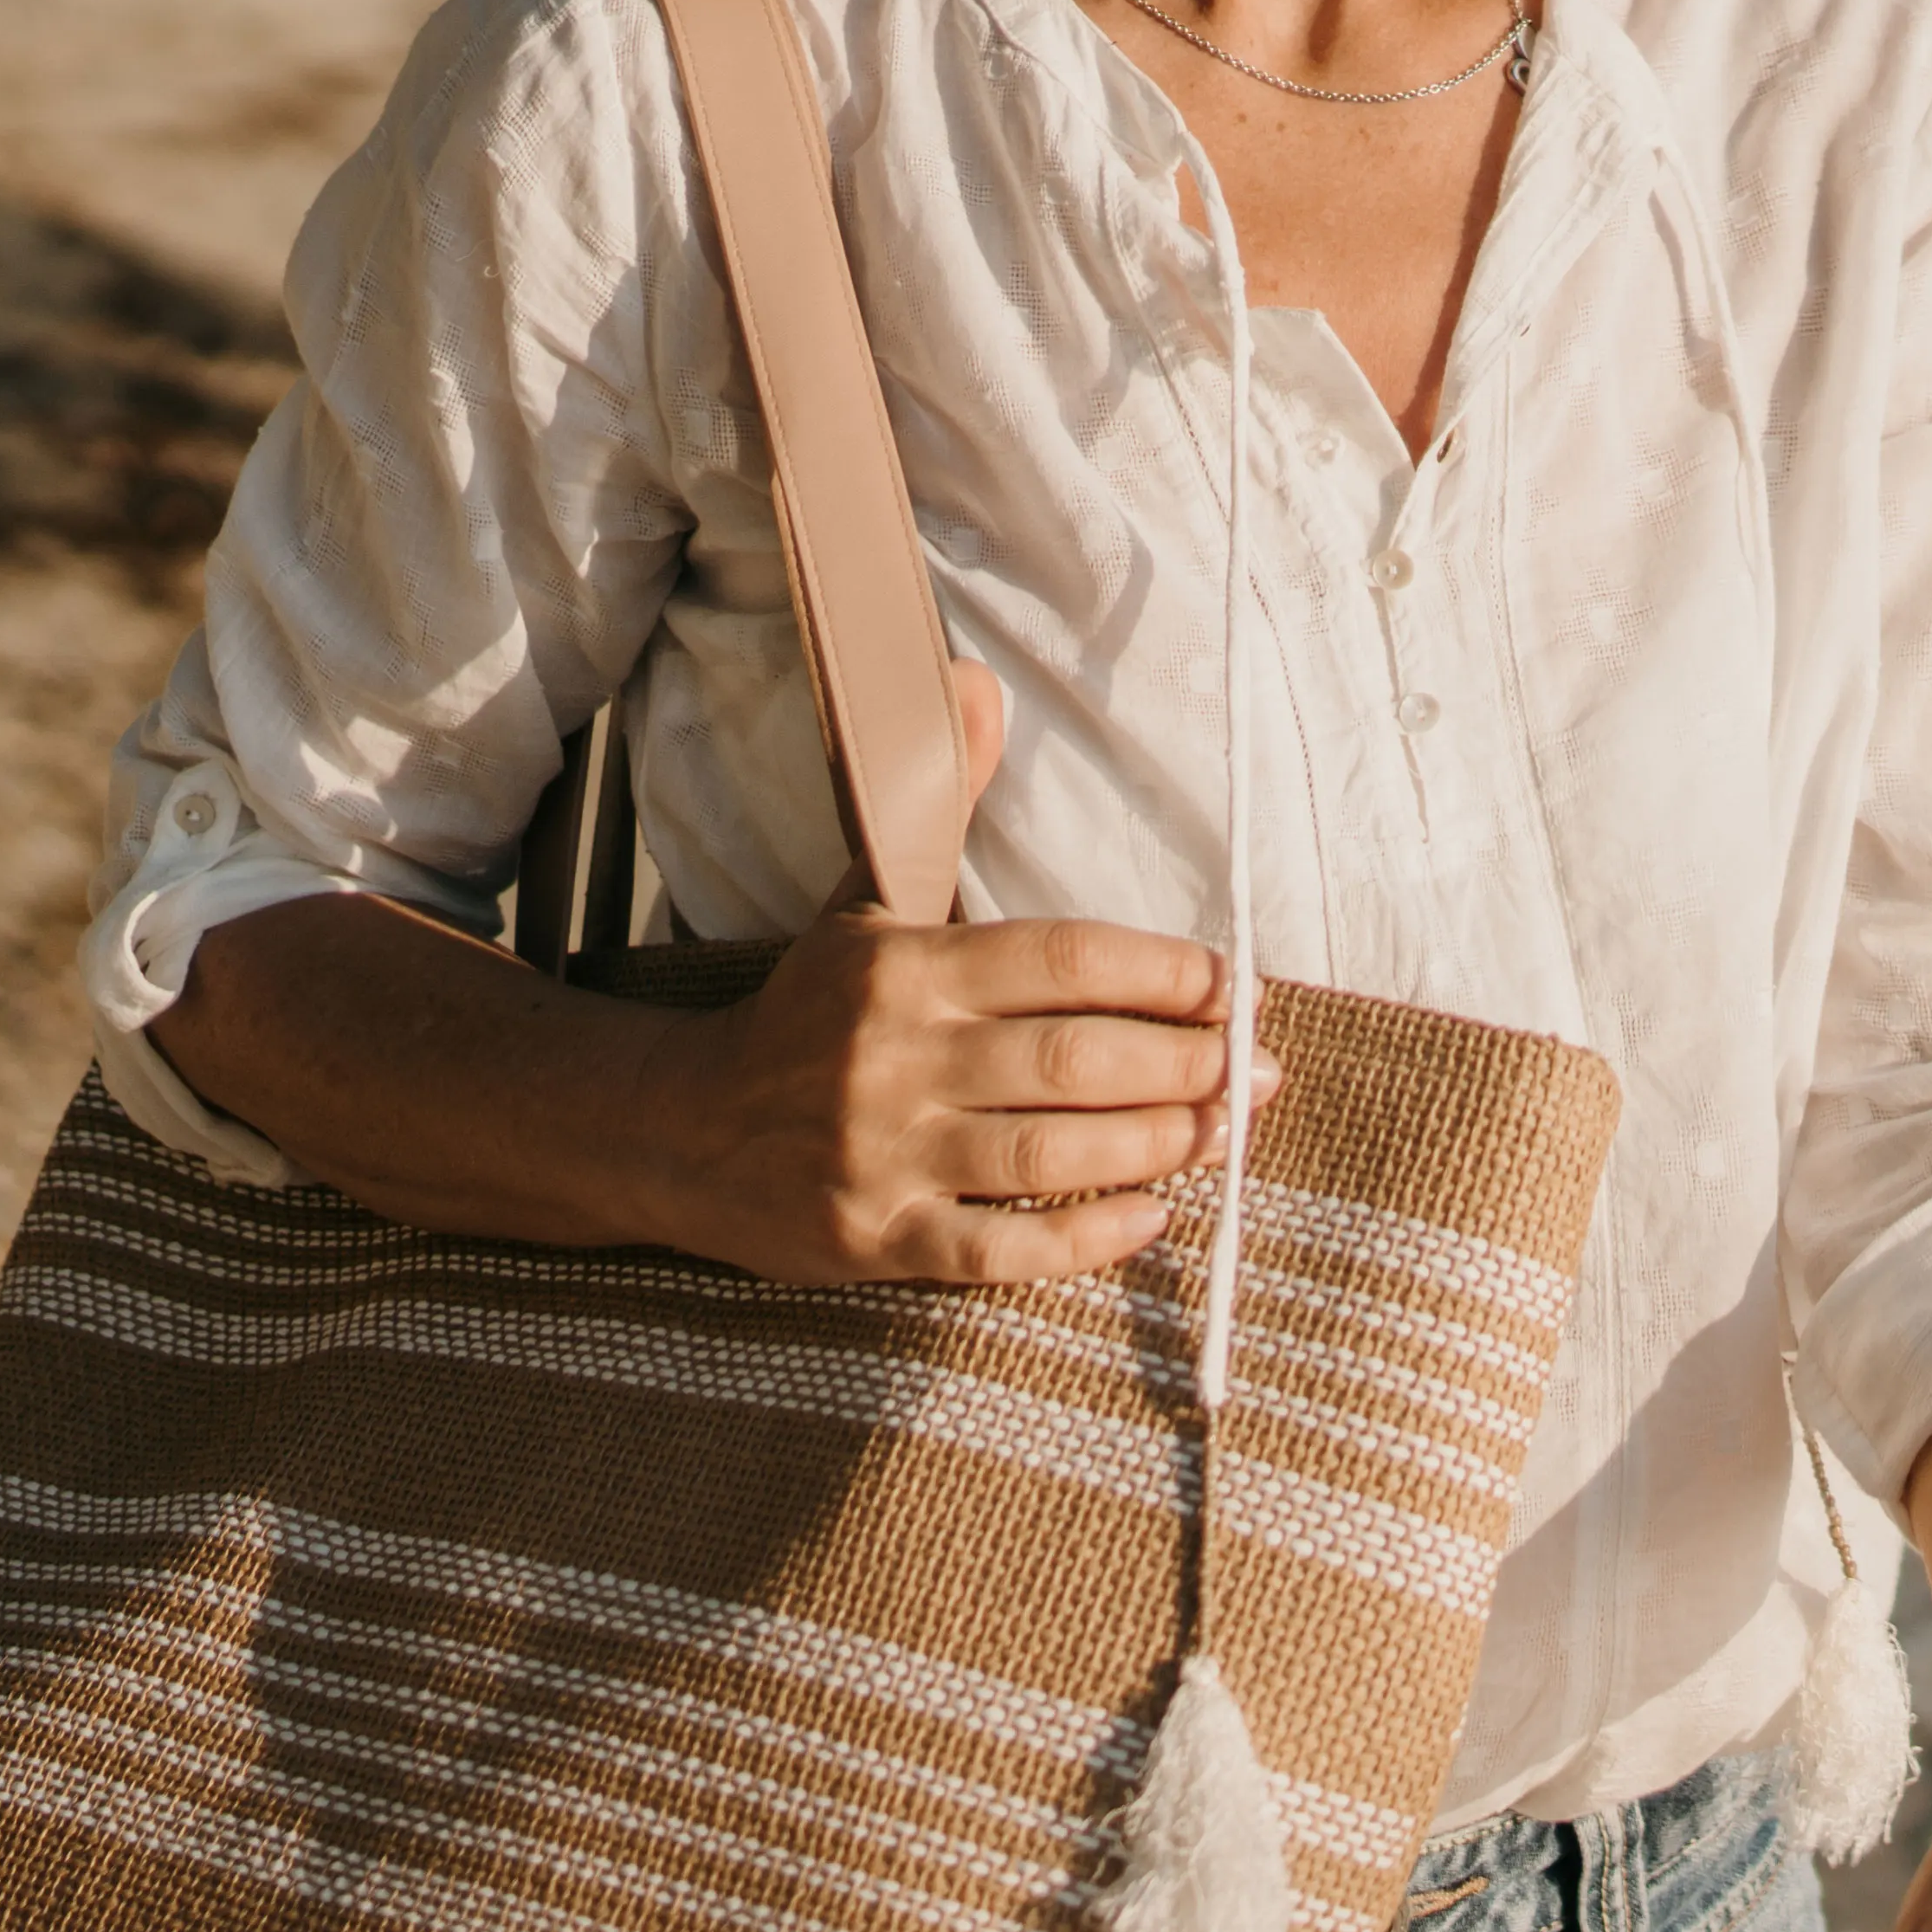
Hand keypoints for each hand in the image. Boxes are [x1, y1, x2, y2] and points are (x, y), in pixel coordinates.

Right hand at [153, 664, 1260, 1282]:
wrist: (672, 1129)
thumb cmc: (800, 1014)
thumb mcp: (864, 903)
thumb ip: (939, 801)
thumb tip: (978, 684)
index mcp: (902, 965)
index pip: (1065, 959)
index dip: (1166, 975)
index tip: (1238, 987)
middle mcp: (895, 1057)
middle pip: (1076, 1061)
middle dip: (1188, 1069)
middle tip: (1260, 1075)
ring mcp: (882, 1153)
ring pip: (1054, 1153)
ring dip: (1160, 1147)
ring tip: (1226, 1135)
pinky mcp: (874, 1240)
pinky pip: (1003, 1247)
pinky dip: (1087, 1235)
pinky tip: (1148, 1216)